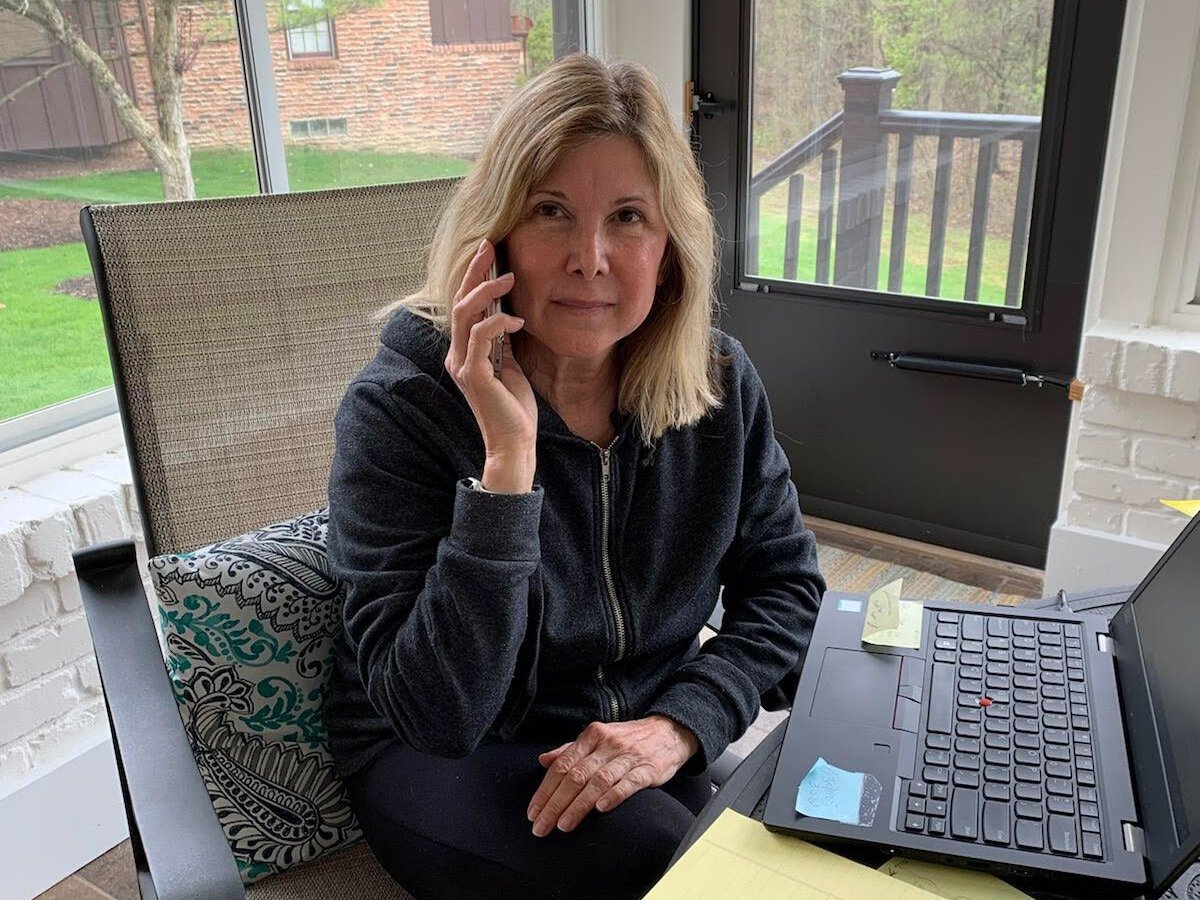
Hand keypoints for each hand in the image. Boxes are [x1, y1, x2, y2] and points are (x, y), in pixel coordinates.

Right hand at [446, 239, 536, 491]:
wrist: (514, 442)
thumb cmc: (513, 408)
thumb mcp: (509, 365)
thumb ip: (500, 341)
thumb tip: (506, 314)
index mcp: (463, 352)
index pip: (464, 306)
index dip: (473, 277)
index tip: (490, 252)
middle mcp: (456, 356)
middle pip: (458, 302)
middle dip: (474, 271)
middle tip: (491, 246)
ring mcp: (462, 365)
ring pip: (464, 315)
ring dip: (486, 292)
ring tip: (509, 278)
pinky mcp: (474, 376)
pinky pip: (479, 338)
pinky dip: (498, 323)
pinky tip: (517, 320)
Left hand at [526, 716, 699, 836]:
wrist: (669, 731)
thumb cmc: (629, 738)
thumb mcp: (599, 737)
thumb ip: (571, 749)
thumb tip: (544, 760)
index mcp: (592, 735)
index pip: (562, 765)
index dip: (545, 790)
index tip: (532, 813)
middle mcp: (607, 744)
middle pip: (576, 776)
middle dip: (555, 804)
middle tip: (541, 827)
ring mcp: (628, 757)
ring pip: (598, 782)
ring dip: (578, 805)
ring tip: (563, 825)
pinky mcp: (648, 769)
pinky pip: (629, 783)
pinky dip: (613, 796)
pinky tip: (601, 810)